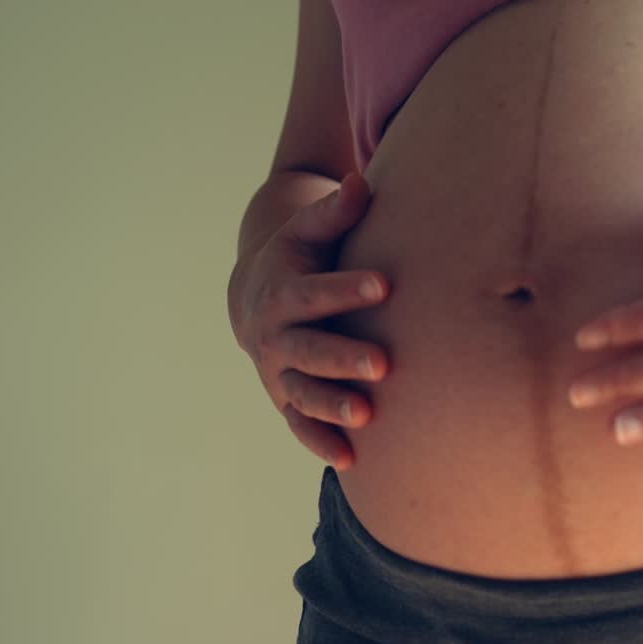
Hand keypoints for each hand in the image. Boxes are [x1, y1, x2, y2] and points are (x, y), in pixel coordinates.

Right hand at [229, 172, 389, 470]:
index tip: (386, 284)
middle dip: (343, 358)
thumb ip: (336, 212)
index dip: (346, 289)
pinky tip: (350, 461)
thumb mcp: (309, 231)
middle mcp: (274, 338)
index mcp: (282, 293)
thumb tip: (362, 182)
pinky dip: (320, 443)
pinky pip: (301, 427)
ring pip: (303, 394)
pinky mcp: (287, 401)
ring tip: (368, 416)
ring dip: (332, 407)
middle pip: (308, 350)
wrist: (256, 298)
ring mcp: (279, 374)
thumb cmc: (298, 259)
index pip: (314, 292)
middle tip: (384, 364)